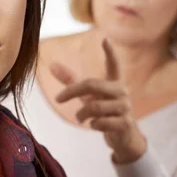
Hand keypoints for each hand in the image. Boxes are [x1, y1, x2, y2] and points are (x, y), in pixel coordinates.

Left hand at [52, 38, 146, 163]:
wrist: (124, 138)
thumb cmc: (104, 112)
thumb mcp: (87, 96)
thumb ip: (71, 82)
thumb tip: (51, 65)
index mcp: (114, 82)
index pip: (114, 64)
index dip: (110, 52)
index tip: (104, 39)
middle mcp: (122, 92)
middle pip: (93, 84)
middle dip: (72, 91)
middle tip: (58, 99)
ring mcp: (125, 107)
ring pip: (94, 107)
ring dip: (81, 114)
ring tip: (80, 118)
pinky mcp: (125, 123)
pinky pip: (101, 122)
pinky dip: (92, 125)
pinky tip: (94, 125)